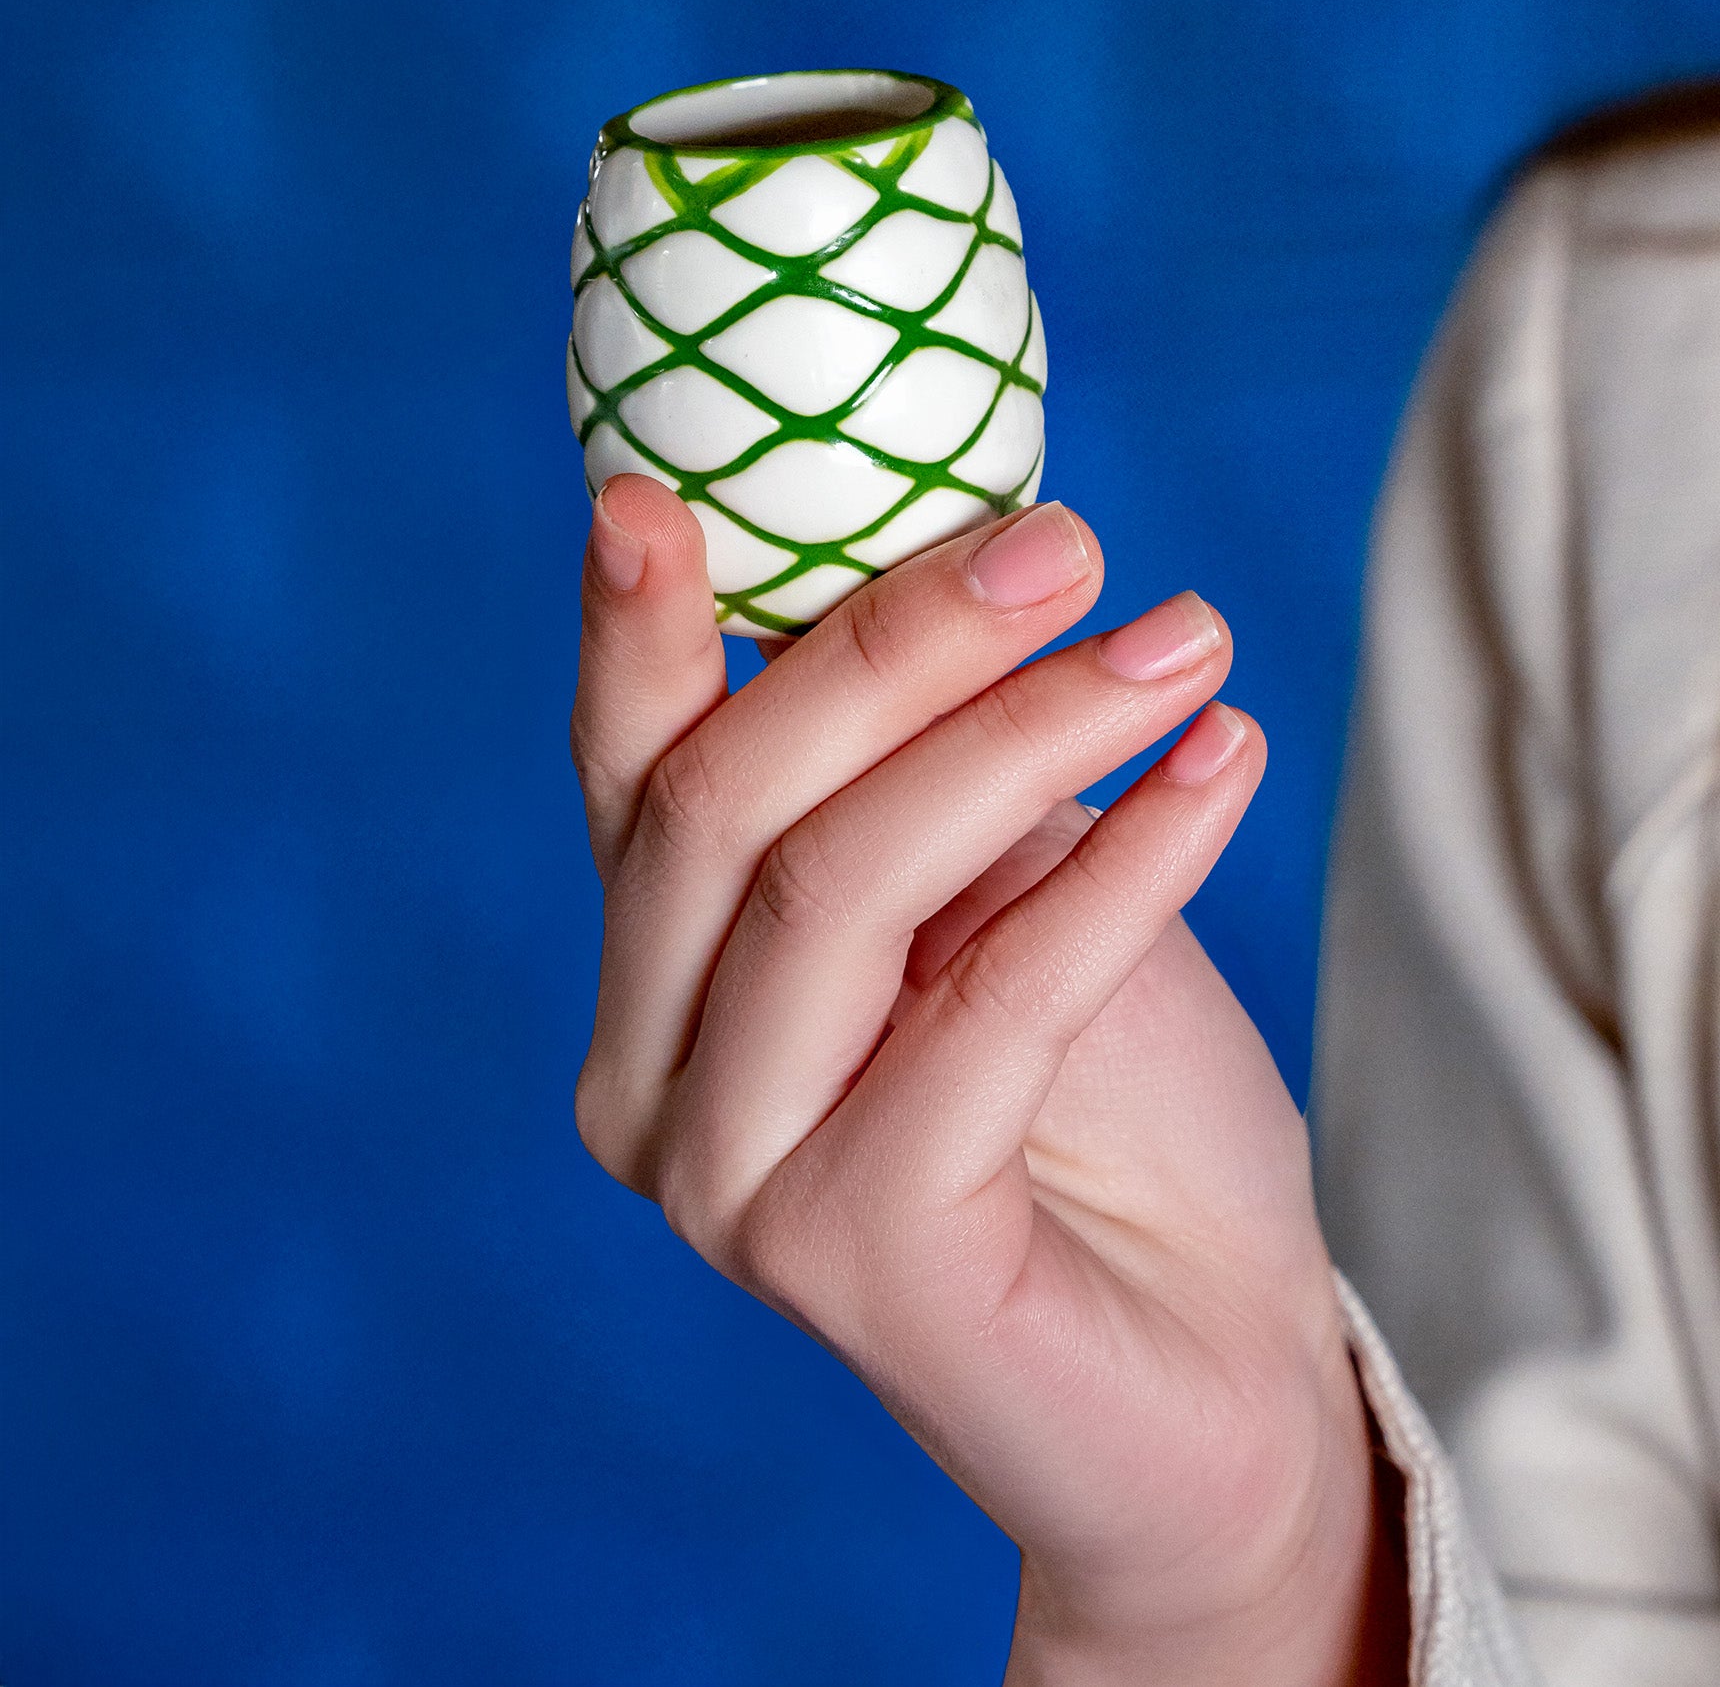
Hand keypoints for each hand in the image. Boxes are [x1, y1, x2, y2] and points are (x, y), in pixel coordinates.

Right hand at [572, 478, 1398, 1684]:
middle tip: (1072, 543)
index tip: (660, 489)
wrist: (1217, 1373)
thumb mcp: (997, 888)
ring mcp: (732, 1186)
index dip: (637, 627)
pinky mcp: (856, 1257)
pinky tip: (1225, 763)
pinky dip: (1124, 862)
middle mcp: (649, 1087)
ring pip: (840, 884)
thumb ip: (919, 770)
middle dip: (900, 644)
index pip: (627, 776)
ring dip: (1030, 729)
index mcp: (658, 984)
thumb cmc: (1104, 1110)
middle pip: (725, 804)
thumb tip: (954, 555)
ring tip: (1186, 639)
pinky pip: (993, 999)